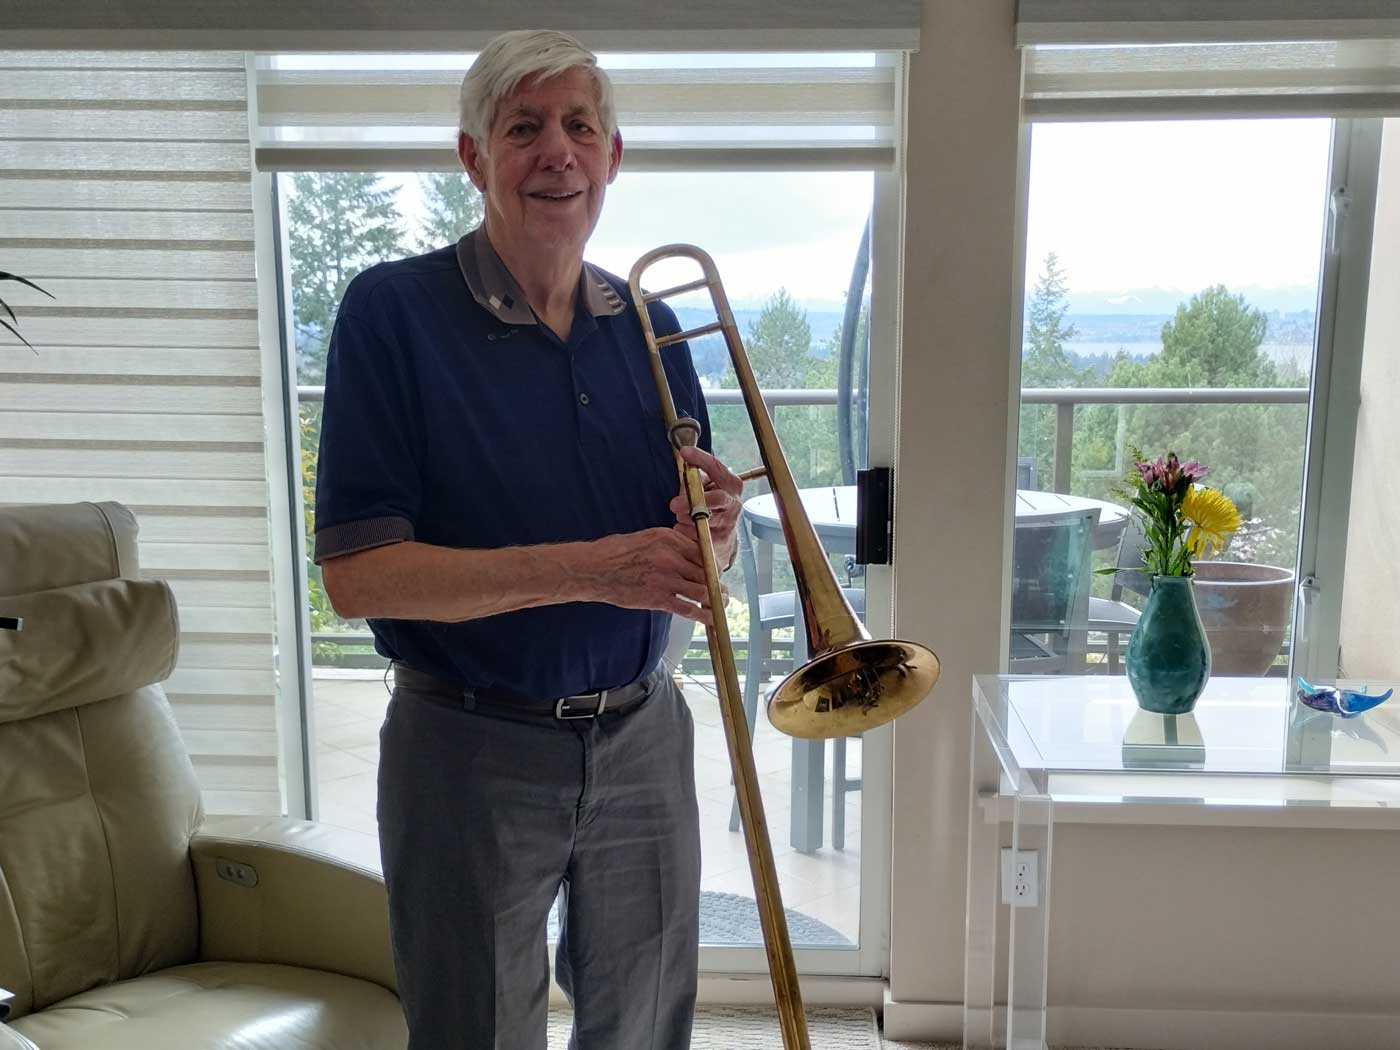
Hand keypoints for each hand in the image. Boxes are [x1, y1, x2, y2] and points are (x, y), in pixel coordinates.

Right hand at [592, 527, 717, 625]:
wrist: (593, 569)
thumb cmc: (615, 552)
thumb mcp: (647, 538)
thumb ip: (670, 545)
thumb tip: (690, 558)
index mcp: (669, 538)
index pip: (702, 552)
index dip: (713, 565)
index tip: (716, 573)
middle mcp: (671, 556)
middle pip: (706, 571)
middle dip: (717, 583)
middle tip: (723, 591)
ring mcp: (665, 578)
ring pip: (702, 590)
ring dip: (716, 600)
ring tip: (722, 604)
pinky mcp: (658, 598)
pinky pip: (688, 608)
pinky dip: (704, 615)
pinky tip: (712, 619)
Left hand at [668, 446, 744, 568]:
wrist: (723, 537)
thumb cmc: (711, 506)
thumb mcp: (705, 488)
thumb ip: (695, 478)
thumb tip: (684, 470)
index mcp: (731, 484)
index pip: (717, 467)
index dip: (701, 458)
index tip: (685, 452)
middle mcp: (733, 502)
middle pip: (717, 498)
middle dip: (694, 501)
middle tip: (673, 505)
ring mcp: (729, 523)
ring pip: (705, 519)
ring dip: (686, 519)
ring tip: (680, 517)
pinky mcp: (721, 541)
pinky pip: (698, 536)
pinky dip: (686, 531)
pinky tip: (684, 529)